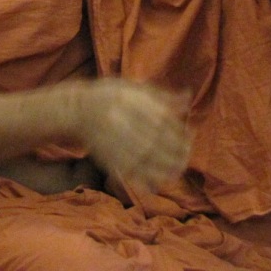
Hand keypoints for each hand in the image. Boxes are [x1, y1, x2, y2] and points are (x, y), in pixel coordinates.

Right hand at [67, 79, 191, 191]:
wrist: (80, 110)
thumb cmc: (111, 96)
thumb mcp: (136, 89)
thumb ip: (163, 96)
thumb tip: (188, 96)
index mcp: (144, 109)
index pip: (173, 128)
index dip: (184, 135)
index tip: (190, 136)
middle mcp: (138, 129)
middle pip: (168, 147)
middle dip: (181, 153)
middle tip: (186, 154)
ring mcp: (127, 147)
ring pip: (157, 164)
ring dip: (171, 170)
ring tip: (176, 170)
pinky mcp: (116, 161)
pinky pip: (138, 176)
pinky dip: (151, 181)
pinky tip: (158, 183)